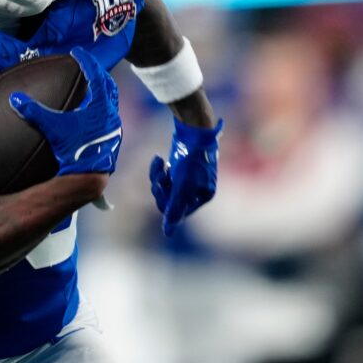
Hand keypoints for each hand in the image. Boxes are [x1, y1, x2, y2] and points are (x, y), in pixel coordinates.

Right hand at [9, 47, 121, 175]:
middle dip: (98, 72)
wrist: (90, 174)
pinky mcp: (112, 137)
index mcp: (99, 105)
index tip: (78, 52)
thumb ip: (34, 112)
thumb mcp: (53, 128)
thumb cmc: (74, 150)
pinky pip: (109, 115)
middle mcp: (110, 112)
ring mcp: (114, 126)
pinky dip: (102, 107)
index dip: (86, 61)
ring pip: (111, 100)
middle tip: (88, 65)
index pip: (95, 74)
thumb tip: (15, 99)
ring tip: (92, 86)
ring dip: (102, 90)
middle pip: (108, 84)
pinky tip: (92, 113)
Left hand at [150, 117, 222, 235]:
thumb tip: (167, 234)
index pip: (179, 212)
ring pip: (165, 189)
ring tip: (159, 164)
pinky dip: (159, 170)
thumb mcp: (182, 186)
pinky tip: (158, 159)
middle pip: (170, 201)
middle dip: (161, 189)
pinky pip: (164, 177)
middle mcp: (197, 190)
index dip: (167, 203)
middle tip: (160, 176)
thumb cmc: (191, 159)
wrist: (193, 129)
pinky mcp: (179, 168)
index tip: (163, 188)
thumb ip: (174, 209)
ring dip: (158, 178)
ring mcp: (187, 179)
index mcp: (203, 196)